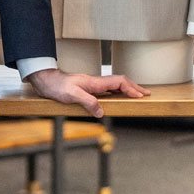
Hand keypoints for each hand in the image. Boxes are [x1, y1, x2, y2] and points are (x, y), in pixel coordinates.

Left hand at [25, 68, 148, 117]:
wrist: (47, 81)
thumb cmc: (57, 86)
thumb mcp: (71, 95)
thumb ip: (87, 102)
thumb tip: (101, 112)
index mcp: (95, 82)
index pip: (119, 82)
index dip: (131, 88)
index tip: (140, 95)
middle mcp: (96, 82)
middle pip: (121, 82)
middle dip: (134, 87)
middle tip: (146, 94)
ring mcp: (93, 85)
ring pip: (116, 85)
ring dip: (128, 89)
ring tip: (137, 95)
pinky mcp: (89, 89)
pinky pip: (108, 89)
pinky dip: (118, 92)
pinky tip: (119, 96)